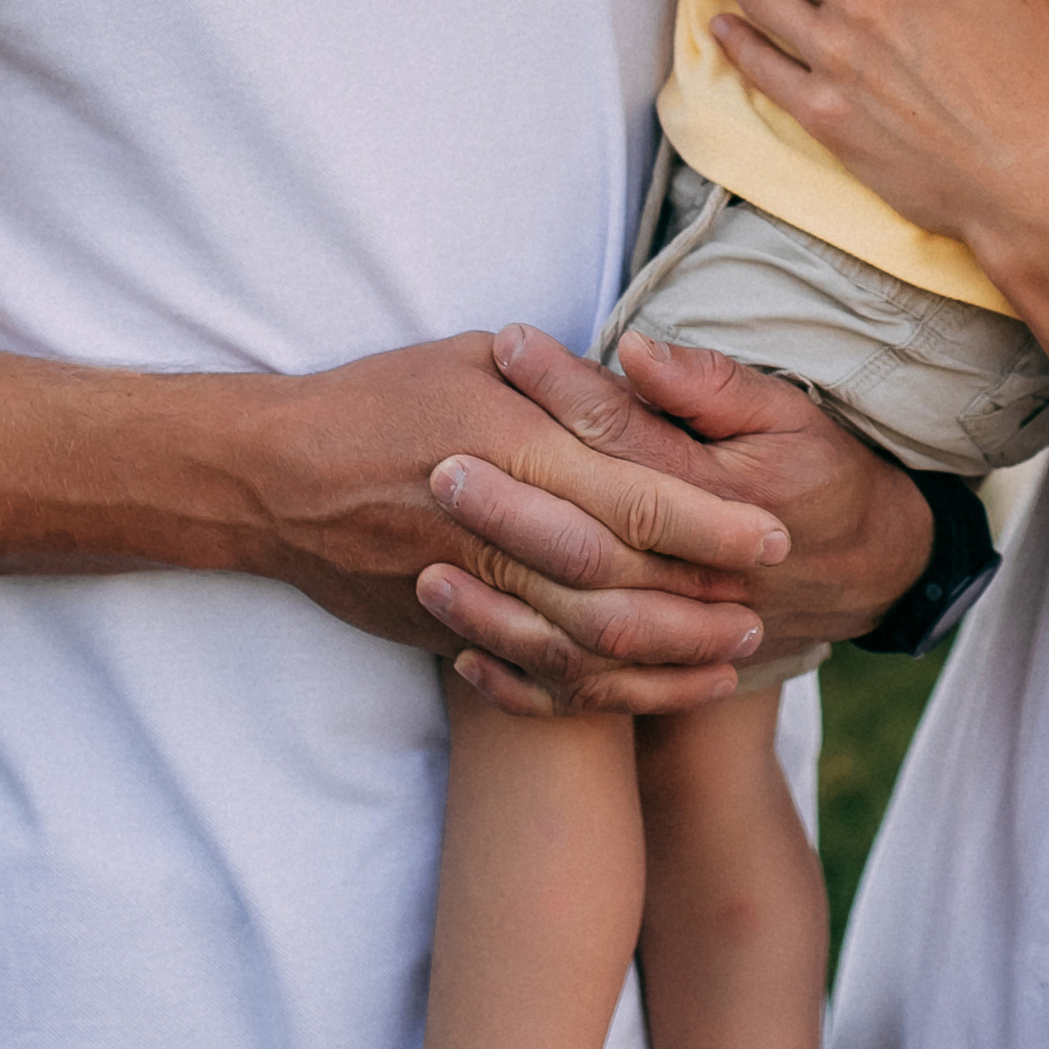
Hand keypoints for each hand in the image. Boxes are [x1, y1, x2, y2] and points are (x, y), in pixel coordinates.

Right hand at [225, 332, 787, 665]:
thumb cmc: (381, 397)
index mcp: (513, 445)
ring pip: (584, 640)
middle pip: (622, 580)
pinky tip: (647, 689)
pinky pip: (533, 674)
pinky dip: (596, 691)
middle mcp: (495, 523)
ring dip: (666, 656)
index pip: (634, 494)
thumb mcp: (473, 358)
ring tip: (730, 654)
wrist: (273, 478)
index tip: (774, 533)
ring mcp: (468, 586)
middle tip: (766, 604)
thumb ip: (563, 386)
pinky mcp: (446, 629)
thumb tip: (644, 396)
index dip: (712, 522)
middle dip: (703, 600)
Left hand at [410, 322, 936, 715]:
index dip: (562, 389)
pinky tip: (457, 652)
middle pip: (588, 539)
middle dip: (509, 501)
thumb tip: (637, 349)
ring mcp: (682, 634)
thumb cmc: (818, 473)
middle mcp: (700, 574)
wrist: (870, 569)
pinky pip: (584, 693)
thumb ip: (711, 386)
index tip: (505, 346)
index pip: (626, 438)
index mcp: (726, 498)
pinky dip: (520, 680)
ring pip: (577, 630)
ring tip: (423, 562)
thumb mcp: (788, 413)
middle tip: (437, 461)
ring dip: (496, 601)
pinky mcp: (666, 674)